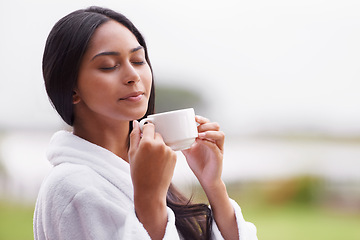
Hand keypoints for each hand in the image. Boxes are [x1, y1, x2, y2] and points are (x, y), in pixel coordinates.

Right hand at [128, 120, 176, 238]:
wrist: (150, 191)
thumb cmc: (138, 174)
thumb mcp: (131, 154)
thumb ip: (134, 136)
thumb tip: (135, 123)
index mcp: (146, 142)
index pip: (149, 126)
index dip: (145, 130)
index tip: (143, 135)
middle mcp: (159, 145)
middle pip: (157, 134)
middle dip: (152, 140)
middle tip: (146, 153)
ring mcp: (168, 150)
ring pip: (163, 142)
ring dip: (159, 147)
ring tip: (153, 161)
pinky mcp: (174, 156)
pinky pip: (168, 150)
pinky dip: (165, 154)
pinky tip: (159, 164)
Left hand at [182, 115, 224, 188]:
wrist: (205, 179)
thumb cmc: (199, 165)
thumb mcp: (188, 151)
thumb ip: (183, 143)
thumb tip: (173, 136)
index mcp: (208, 138)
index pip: (208, 124)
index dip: (202, 119)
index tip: (194, 117)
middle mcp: (215, 141)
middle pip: (216, 126)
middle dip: (206, 124)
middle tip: (196, 128)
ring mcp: (218, 148)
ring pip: (220, 134)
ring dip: (209, 132)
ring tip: (199, 134)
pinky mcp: (219, 156)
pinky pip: (216, 146)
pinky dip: (208, 142)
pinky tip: (200, 142)